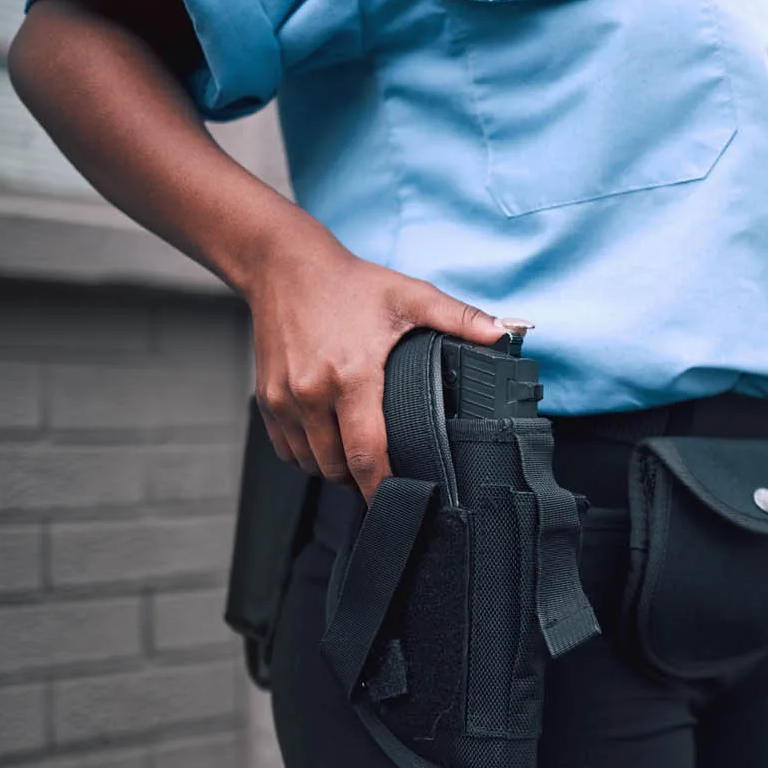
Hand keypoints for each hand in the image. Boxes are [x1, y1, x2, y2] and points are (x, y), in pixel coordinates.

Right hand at [246, 235, 504, 498]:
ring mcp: (283, 399)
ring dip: (335, 470)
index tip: (402, 501)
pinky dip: (307, 456)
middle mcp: (311, 393)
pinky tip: (329, 444)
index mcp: (351, 376)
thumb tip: (502, 333)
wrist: (284, 265)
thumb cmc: (350, 283)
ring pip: (310, 464)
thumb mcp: (410, 296)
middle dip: (363, 480)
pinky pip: (286, 450)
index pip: (367, 454)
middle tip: (387, 476)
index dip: (383, 487)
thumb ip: (459, 318)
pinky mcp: (265, 399)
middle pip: (337, 468)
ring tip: (360, 459)